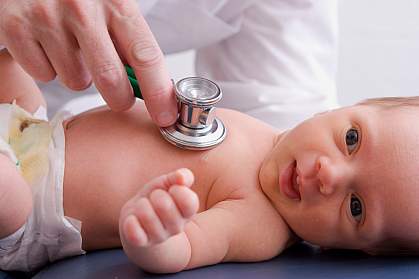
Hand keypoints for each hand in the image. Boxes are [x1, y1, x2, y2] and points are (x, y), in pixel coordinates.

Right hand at [0, 0, 177, 125]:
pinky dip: (49, 67)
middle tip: (119, 94)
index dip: (159, 93)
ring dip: (79, 75)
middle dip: (119, 97)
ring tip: (72, 48)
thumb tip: (152, 87)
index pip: (146, 56)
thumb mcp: (111, 6)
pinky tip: (47, 44)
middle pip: (111, 79)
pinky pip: (44, 74)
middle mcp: (82, 8)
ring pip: (76, 81)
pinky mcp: (16, 28)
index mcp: (116, 2)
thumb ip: (129, 41)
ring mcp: (47, 17)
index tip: (166, 117)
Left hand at [119, 168, 198, 246]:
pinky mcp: (141, 241)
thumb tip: (182, 177)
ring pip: (148, 217)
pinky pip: (135, 235)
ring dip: (141, 205)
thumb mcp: (169, 182)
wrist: (138, 214)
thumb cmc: (157, 195)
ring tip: (142, 205)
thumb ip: (181, 177)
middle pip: (165, 206)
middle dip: (156, 195)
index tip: (172, 188)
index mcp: (188, 213)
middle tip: (154, 196)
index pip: (189, 203)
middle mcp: (176, 228)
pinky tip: (132, 218)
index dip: (178, 190)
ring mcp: (159, 237)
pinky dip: (131, 223)